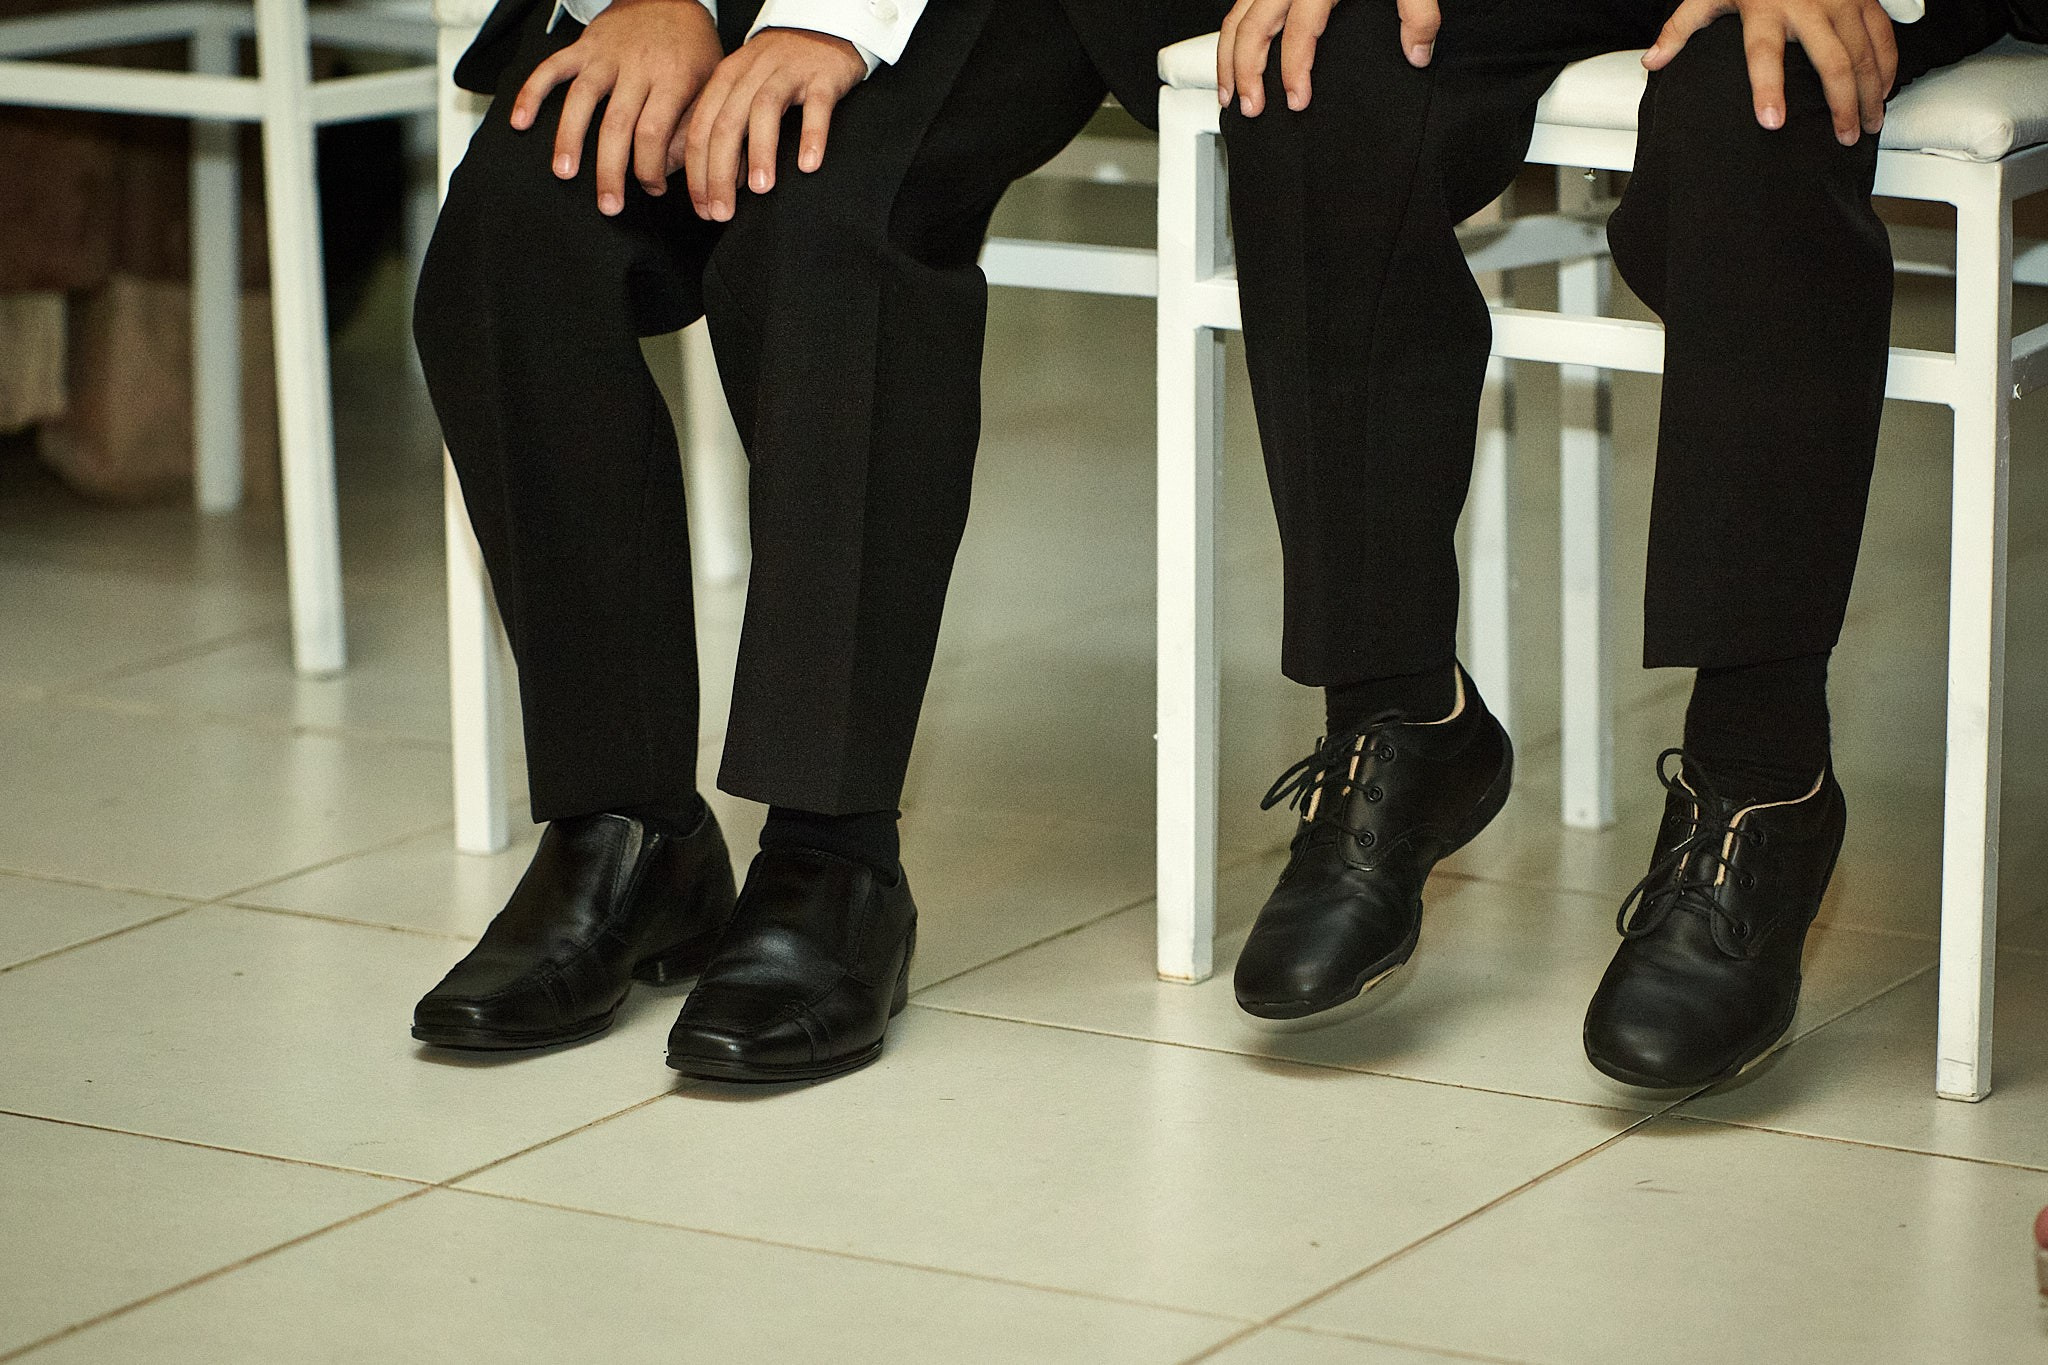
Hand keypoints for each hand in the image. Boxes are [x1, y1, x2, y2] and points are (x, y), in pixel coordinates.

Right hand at [509, 0, 722, 215]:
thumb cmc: (693, 50)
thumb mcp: (710, 86)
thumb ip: (693, 127)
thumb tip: (677, 173)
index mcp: (674, 78)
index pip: (654, 133)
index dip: (651, 169)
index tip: (654, 190)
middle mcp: (637, 66)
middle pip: (617, 125)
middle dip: (610, 170)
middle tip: (608, 205)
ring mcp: (606, 55)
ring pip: (582, 100)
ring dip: (569, 139)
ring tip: (564, 173)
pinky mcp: (584, 47)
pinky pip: (552, 68)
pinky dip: (532, 92)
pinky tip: (520, 121)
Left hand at [681, 28, 866, 221]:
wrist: (824, 26)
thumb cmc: (781, 68)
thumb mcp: (744, 88)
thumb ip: (727, 126)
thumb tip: (715, 180)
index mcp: (726, 79)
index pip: (701, 128)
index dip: (697, 172)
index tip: (702, 208)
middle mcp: (752, 73)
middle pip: (726, 124)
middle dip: (719, 173)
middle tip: (723, 212)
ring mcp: (788, 72)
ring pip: (764, 111)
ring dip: (759, 153)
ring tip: (761, 190)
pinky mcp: (822, 76)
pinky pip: (816, 106)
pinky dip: (812, 135)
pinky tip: (809, 164)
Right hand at [1218, 0, 1439, 115]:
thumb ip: (1418, 12)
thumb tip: (1417, 53)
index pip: (1298, 32)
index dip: (1294, 70)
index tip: (1296, 101)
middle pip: (1253, 27)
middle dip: (1246, 72)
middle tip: (1250, 107)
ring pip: (1237, 16)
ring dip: (1227, 57)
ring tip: (1229, 92)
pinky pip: (1242, 5)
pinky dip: (1233, 34)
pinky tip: (1234, 55)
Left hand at [1643, 0, 1895, 145]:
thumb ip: (1681, 27)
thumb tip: (1652, 61)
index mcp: (1765, 7)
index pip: (1764, 54)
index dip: (1767, 88)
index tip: (1772, 122)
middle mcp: (1809, 4)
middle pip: (1832, 62)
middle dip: (1841, 104)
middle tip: (1843, 139)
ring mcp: (1841, 0)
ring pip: (1864, 52)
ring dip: (1870, 92)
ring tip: (1868, 126)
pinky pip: (1882, 34)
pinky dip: (1888, 64)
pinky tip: (1883, 92)